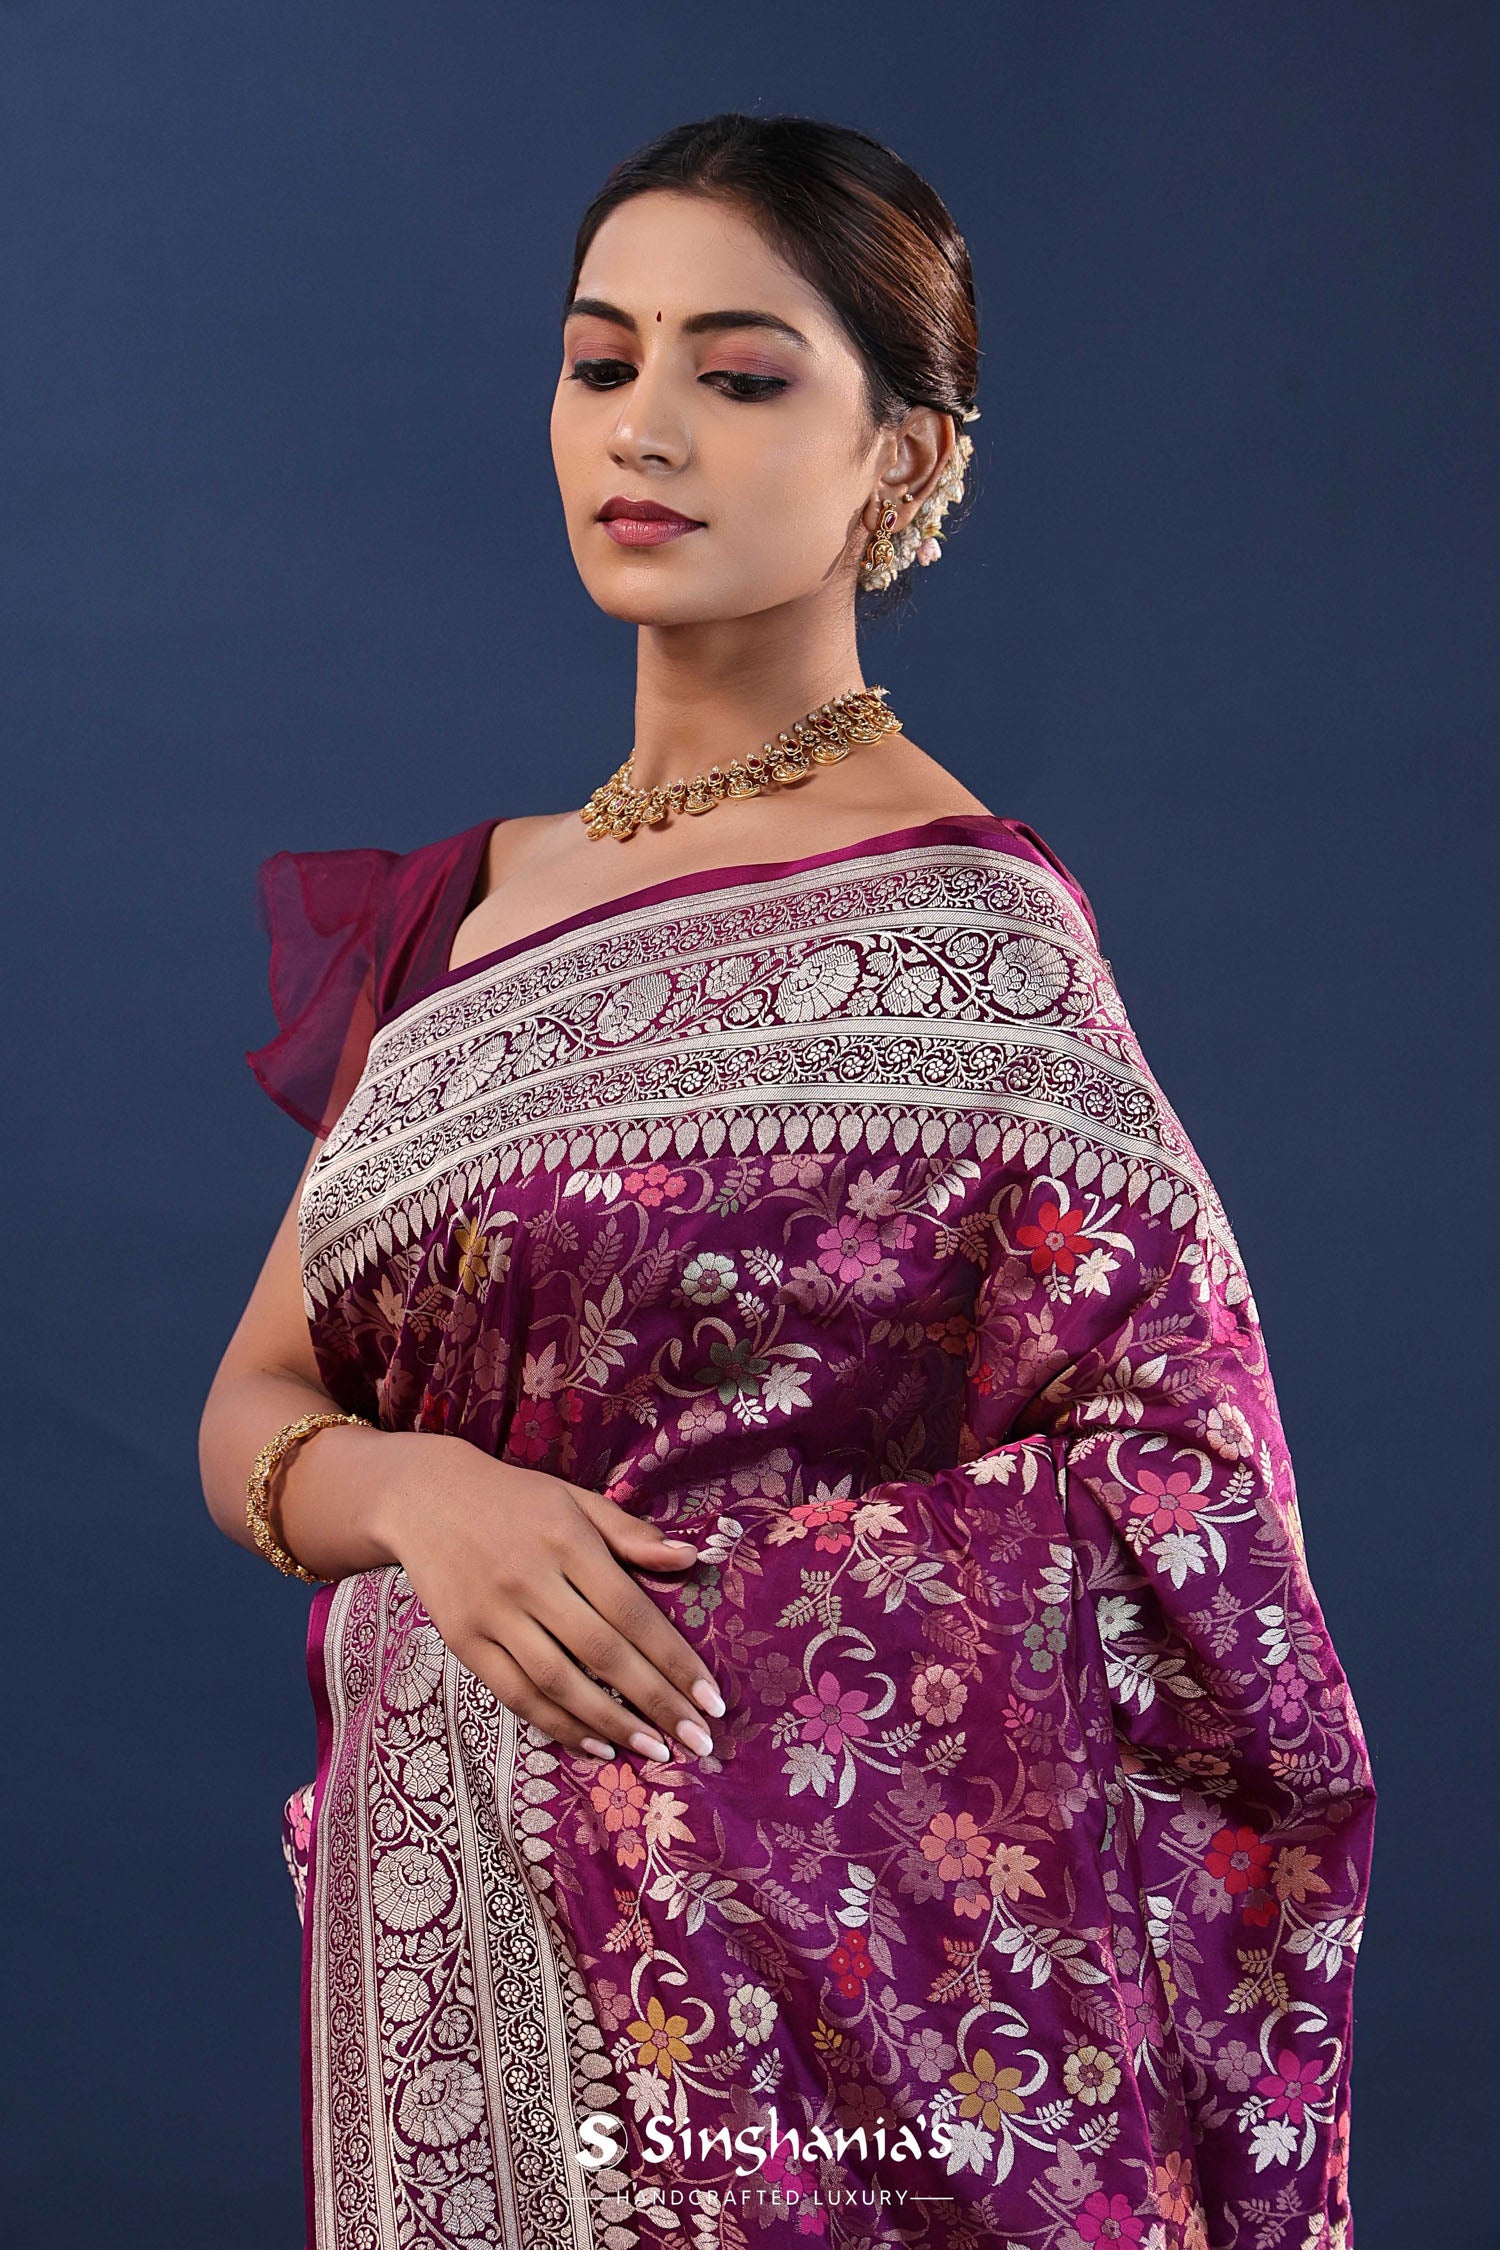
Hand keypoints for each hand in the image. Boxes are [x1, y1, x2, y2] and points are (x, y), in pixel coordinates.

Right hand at [373, 1432, 724, 1765]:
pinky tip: (596, 1745)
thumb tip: (690, 1559)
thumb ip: (631, 1534)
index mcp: (567, 1540)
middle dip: (657, 1702)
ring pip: (560, 1683)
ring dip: (612, 1723)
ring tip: (654, 1749)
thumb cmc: (516, 1501)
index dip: (674, 1660)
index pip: (633, 1611)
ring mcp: (493, 1614)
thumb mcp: (576, 1501)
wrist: (424, 1496)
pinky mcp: (463, 1641)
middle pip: (603, 1653)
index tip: (710, 1699)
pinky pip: (516, 1695)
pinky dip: (558, 1725)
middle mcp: (531, 1579)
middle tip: (698, 1742)